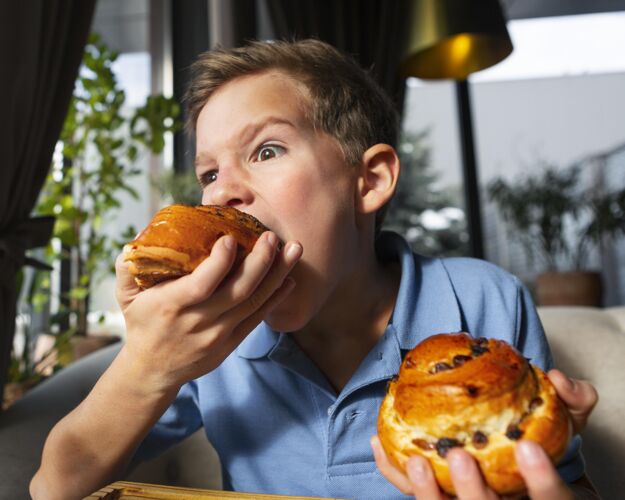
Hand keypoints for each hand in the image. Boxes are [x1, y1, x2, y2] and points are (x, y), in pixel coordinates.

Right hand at [115, 232, 301, 389]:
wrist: (153, 370)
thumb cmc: (142, 323)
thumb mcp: (125, 296)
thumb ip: (128, 268)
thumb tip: (133, 242)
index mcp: (171, 305)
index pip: (201, 285)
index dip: (219, 263)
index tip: (232, 238)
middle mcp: (198, 322)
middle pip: (237, 292)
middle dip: (260, 262)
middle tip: (272, 237)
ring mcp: (218, 335)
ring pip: (254, 303)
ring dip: (277, 275)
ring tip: (294, 250)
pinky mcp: (231, 343)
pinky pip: (257, 318)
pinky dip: (275, 298)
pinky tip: (289, 279)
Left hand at [371, 371, 598, 498]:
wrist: (517, 459)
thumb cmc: (543, 438)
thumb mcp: (566, 419)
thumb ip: (571, 401)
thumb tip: (557, 378)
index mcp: (544, 496)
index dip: (542, 481)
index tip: (527, 448)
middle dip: (472, 491)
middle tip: (460, 456)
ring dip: (427, 491)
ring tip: (415, 460)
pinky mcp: (440, 495)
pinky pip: (412, 492)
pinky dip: (394, 471)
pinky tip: (380, 444)